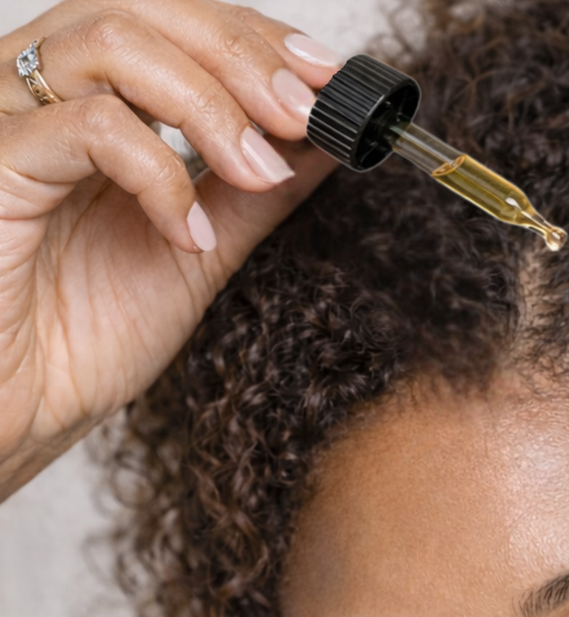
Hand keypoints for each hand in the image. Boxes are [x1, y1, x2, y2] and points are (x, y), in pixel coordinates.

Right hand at [0, 0, 338, 498]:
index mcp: (84, 100)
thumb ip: (250, 192)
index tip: (328, 82)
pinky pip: (87, 127)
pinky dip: (159, 173)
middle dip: (240, 57)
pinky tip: (188, 234)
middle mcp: (39, 93)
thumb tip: (328, 143)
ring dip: (209, 103)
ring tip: (260, 173)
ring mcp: (9, 119)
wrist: (21, 415)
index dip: (254, 37)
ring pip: (112, 41)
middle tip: (305, 117)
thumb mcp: (195, 255)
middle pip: (142, 8)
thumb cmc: (79, 343)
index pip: (171, 21)